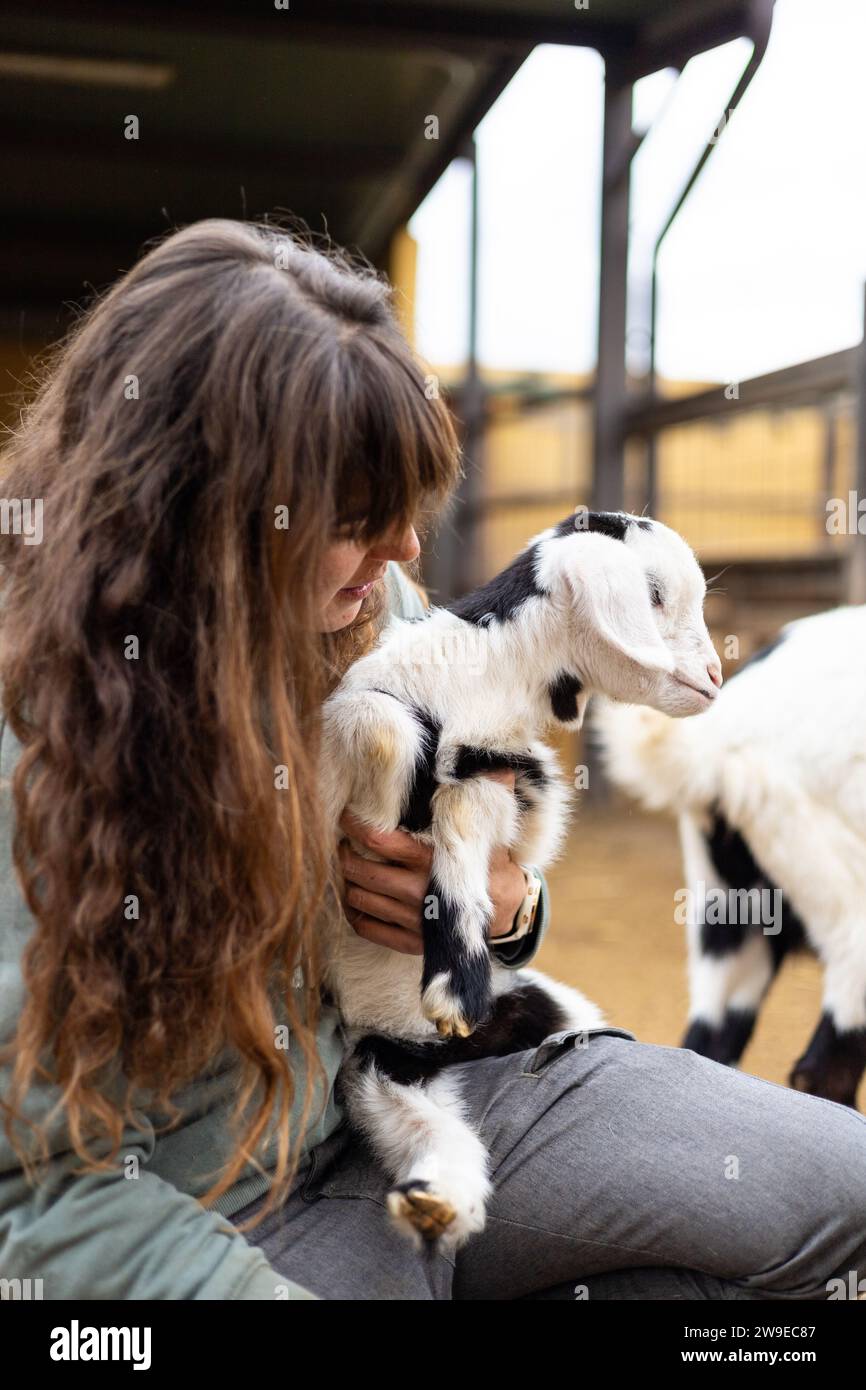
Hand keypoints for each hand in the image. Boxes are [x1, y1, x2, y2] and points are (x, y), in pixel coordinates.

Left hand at [338, 770, 526, 955]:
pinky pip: (366, 927)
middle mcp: (418, 892)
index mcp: (432, 861)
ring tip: (349, 866)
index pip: (377, 840)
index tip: (344, 815)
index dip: (354, 825)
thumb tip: (496, 760)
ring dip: (347, 881)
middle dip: (345, 853)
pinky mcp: (411, 943)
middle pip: (359, 870)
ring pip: (359, 898)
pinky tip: (356, 898)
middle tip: (343, 842)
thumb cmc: (491, 862)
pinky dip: (354, 911)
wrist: (508, 911)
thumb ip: (489, 794)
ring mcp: (413, 921)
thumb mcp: (491, 828)